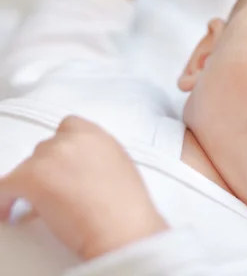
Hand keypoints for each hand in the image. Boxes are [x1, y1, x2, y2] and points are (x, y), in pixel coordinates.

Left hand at [0, 116, 166, 259]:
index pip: (69, 126)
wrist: (123, 227)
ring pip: (26, 166)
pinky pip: (5, 186)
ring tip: (40, 206)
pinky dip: (5, 200)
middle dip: (48, 169)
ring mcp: (51, 156)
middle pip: (45, 148)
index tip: (60, 162)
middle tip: (53, 190)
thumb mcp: (120, 169)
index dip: (63, 147)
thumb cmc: (127, 209)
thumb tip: (78, 173)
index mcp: (97, 136)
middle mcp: (73, 140)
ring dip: (31, 183)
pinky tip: (9, 211)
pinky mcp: (32, 177)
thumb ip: (97, 159)